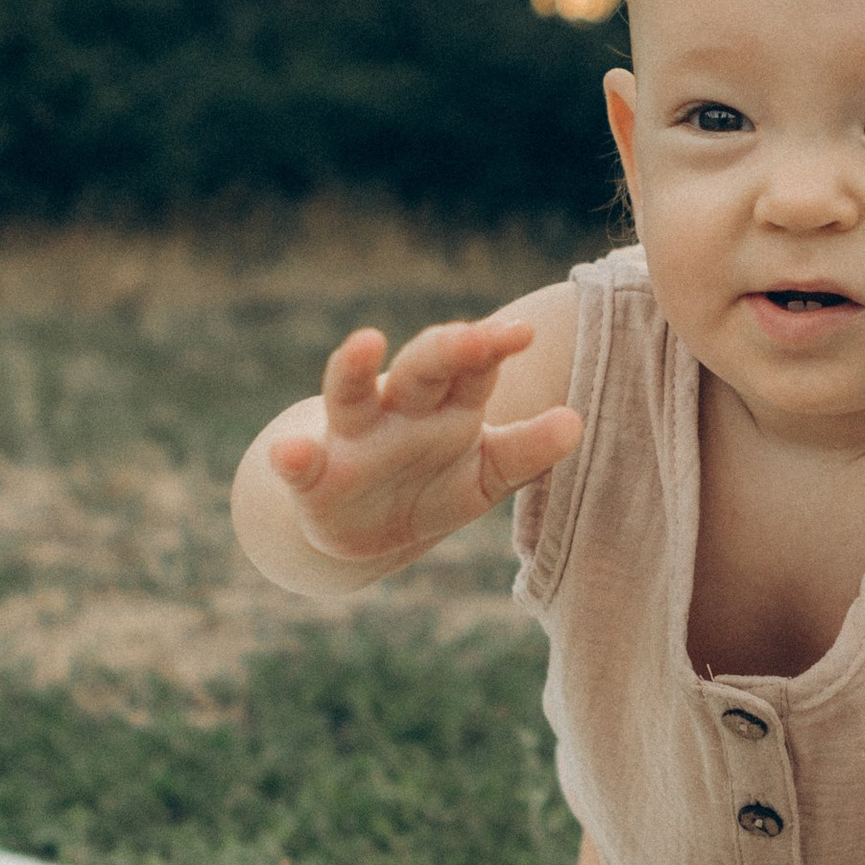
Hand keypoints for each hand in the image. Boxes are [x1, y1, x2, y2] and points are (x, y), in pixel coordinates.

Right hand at [267, 316, 579, 568]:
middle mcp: (399, 410)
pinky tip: (289, 452)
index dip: (494, 348)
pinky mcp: (313, 477)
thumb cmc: (435, 486)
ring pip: (350, 393)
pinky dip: (292, 457)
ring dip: (353, 367)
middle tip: (474, 337)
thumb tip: (575, 423)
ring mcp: (353, 438)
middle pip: (421, 368)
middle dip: (445, 349)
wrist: (368, 531)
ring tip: (365, 343)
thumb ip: (527, 452)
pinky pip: (299, 464)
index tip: (522, 333)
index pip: (474, 369)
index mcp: (449, 406)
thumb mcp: (487, 477)